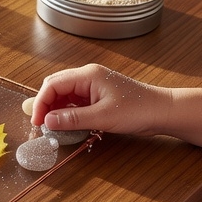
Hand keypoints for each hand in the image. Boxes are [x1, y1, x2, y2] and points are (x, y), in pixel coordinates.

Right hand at [30, 64, 170, 136]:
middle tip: (40, 124)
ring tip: (51, 125)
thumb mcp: (103, 117)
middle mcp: (87, 76)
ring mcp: (92, 86)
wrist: (162, 111)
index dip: (41, 103)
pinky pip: (75, 101)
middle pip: (55, 87)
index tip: (38, 122)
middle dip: (45, 104)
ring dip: (55, 109)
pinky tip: (66, 123)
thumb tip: (47, 121)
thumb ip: (73, 119)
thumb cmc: (138, 110)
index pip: (53, 84)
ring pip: (64, 95)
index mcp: (87, 75)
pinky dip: (67, 112)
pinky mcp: (97, 95)